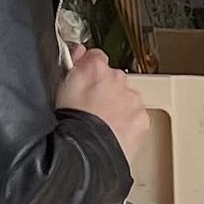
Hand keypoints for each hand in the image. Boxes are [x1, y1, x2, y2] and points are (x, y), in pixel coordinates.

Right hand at [58, 45, 156, 170]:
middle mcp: (118, 80)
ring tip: (102, 123)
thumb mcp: (61, 87)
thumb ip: (74, 64)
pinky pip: (136, 116)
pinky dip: (128, 122)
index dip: (87, 69)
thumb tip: (81, 51)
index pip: (95, 57)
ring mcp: (132, 100)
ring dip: (118, 106)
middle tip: (91, 108)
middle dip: (105, 90)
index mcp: (96, 69)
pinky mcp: (142, 119)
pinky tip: (113, 132)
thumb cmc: (72, 123)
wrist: (87, 152)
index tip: (85, 81)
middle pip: (114, 78)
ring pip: (127, 98)